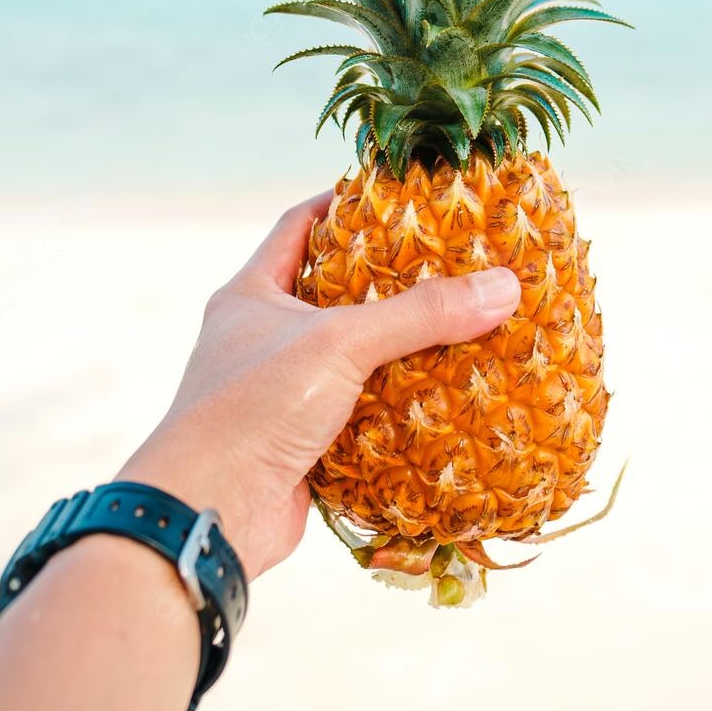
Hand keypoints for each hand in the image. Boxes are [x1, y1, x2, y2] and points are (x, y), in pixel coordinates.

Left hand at [118, 192, 520, 579]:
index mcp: (252, 295)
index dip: (347, 205)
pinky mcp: (302, 447)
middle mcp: (262, 340)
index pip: (301, 226)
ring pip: (351, 360)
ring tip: (465, 329)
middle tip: (454, 266)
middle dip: (392, 284)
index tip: (401, 195)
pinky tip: (448, 402)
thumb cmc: (252, 409)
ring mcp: (280, 396)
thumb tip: (504, 285)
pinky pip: (361, 417)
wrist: (207, 515)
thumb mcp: (339, 344)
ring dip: (401, 351)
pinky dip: (399, 411)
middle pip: (334, 294)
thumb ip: (419, 314)